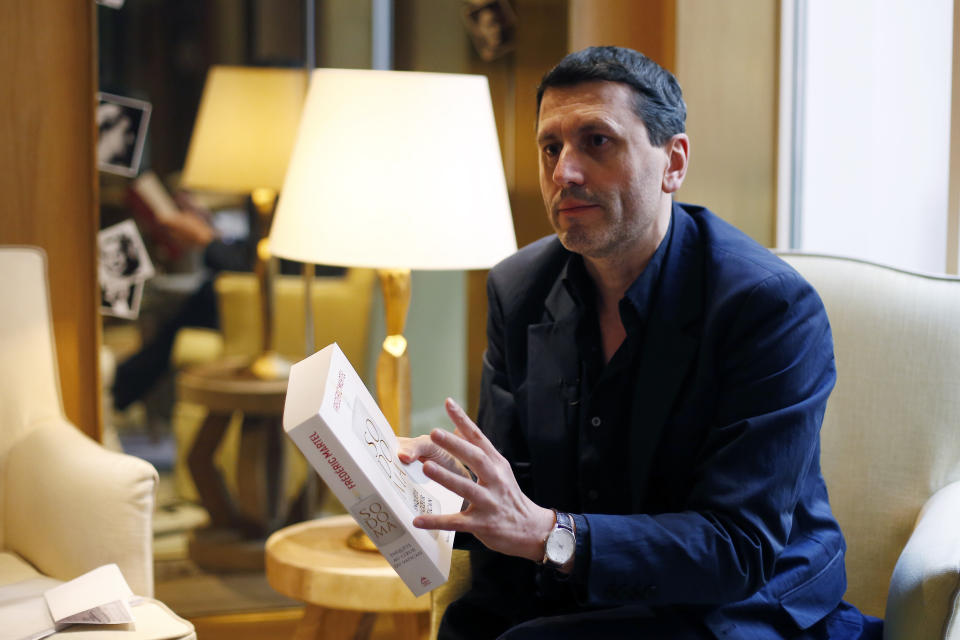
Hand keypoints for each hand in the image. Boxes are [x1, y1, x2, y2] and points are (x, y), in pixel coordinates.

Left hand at [411, 398, 554, 562]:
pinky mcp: (483, 524)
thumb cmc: (509, 497)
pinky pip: (456, 523)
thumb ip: (479, 452)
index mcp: (498, 465)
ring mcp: (490, 503)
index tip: (448, 403)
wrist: (531, 530)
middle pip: (476, 459)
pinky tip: (418, 520)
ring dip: (446, 477)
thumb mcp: (500, 471)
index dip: (464, 420)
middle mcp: (495, 481)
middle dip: (455, 446)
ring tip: (426, 467)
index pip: (479, 438)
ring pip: (466, 488)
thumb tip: (457, 430)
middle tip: (434, 433)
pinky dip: (437, 521)